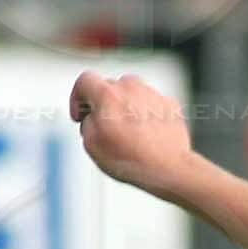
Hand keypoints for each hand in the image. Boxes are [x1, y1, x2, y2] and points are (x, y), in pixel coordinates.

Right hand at [70, 70, 199, 199]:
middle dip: (104, 106)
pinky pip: (151, 104)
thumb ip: (86, 122)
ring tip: (128, 134)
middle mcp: (131, 88)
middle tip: (105, 128)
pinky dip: (146, 115)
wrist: (168, 168)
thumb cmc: (133, 159)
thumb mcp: (91, 144)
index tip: (81, 113)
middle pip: (110, 88)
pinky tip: (145, 135)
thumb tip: (92, 118)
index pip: (85, 80)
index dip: (78, 97)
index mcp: (108, 94)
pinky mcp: (169, 104)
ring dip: (126, 109)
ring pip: (132, 94)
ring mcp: (152, 94)